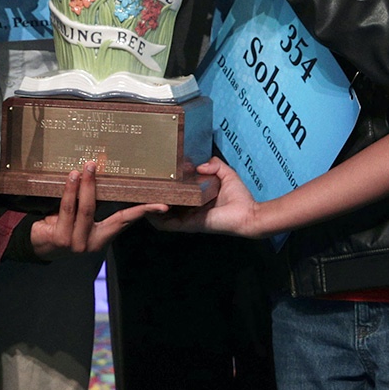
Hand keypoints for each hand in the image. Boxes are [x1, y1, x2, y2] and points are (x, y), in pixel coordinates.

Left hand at [29, 162, 167, 257]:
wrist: (40, 246)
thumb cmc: (62, 228)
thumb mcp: (81, 219)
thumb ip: (92, 205)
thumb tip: (100, 175)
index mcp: (102, 238)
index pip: (125, 220)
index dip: (143, 211)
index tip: (162, 205)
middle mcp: (92, 243)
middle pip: (107, 213)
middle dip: (102, 187)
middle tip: (98, 163)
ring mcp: (77, 243)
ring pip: (86, 209)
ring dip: (86, 184)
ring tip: (86, 166)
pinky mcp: (62, 239)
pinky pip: (68, 210)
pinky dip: (70, 191)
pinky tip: (71, 178)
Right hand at [149, 159, 263, 237]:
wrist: (249, 214)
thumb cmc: (240, 198)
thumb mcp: (226, 175)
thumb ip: (214, 165)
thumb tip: (199, 164)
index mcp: (196, 201)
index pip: (175, 196)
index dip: (164, 189)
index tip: (155, 178)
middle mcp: (189, 211)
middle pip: (164, 207)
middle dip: (151, 199)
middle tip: (141, 188)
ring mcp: (187, 219)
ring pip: (161, 217)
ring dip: (149, 208)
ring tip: (139, 196)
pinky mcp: (189, 225)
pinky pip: (167, 224)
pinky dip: (156, 218)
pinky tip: (148, 207)